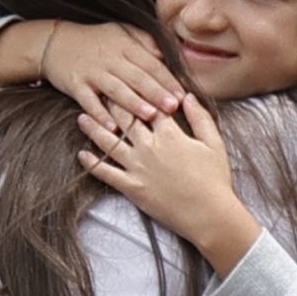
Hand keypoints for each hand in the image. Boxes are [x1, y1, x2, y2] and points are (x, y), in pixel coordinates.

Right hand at [0, 20, 184, 128]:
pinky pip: (88, 101)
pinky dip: (99, 114)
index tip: (181, 95)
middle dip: (155, 93)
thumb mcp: (122, 32)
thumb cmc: (96, 40)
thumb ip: (146, 41)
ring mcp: (92, 72)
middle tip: (172, 107)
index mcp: (125, 46)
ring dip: (133, 103)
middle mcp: (110, 59)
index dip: (166, 79)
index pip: (150, 63)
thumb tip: (170, 52)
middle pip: (136, 77)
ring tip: (150, 115)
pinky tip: (111, 126)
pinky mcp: (75, 84)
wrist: (55, 42)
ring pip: (116, 89)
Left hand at [77, 95, 260, 275]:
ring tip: (81, 117)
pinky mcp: (131, 187)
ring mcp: (137, 167)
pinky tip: (82, 154)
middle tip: (98, 91)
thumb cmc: (215, 179)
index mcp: (169, 134)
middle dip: (110, 103)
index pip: (148, 105)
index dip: (136, 92)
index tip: (124, 81)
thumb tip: (187, 95)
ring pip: (109, 143)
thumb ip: (199, 117)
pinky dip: (92, 163)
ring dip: (94, 128)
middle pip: (124, 120)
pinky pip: (106, 173)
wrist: (208, 214)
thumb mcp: (213, 143)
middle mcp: (149, 147)